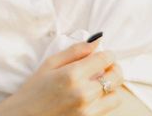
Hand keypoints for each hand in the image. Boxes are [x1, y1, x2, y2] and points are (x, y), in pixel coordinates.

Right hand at [0, 39, 124, 115]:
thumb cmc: (34, 90)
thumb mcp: (50, 63)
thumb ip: (75, 51)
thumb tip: (96, 42)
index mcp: (72, 75)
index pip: (105, 59)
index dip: (108, 54)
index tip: (104, 54)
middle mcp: (83, 94)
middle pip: (116, 77)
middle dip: (114, 68)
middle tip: (104, 67)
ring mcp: (88, 111)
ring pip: (116, 96)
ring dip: (111, 88)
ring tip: (97, 84)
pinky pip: (107, 110)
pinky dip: (103, 101)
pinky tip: (91, 97)